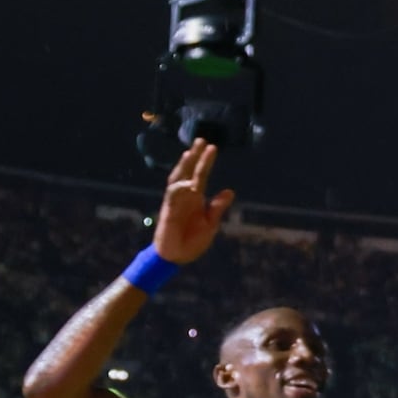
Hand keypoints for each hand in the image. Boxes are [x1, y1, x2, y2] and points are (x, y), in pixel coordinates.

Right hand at [152, 141, 240, 262]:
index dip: (206, 161)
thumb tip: (229, 190)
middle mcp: (184, 196)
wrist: (177, 257)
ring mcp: (175, 203)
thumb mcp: (210, 223)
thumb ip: (217, 207)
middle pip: (187, 171)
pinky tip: (187, 182)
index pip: (200, 175)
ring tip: (191, 153)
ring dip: (184, 167)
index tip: (212, 147)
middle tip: (201, 140)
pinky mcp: (168, 212)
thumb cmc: (192, 240)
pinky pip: (172, 197)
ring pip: (177, 179)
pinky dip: (179, 188)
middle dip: (194, 156)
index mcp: (195, 198)